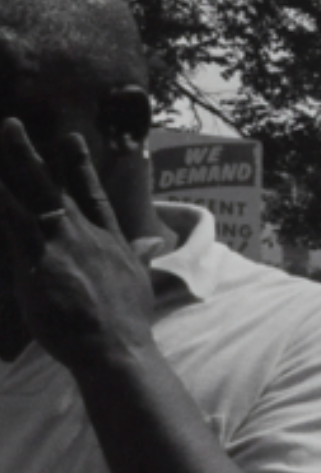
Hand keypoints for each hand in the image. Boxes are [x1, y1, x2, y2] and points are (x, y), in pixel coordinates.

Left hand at [0, 123, 157, 367]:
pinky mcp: (37, 261)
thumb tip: (154, 242)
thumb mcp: (140, 281)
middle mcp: (84, 234)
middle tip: (12, 125)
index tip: (70, 139)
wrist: (116, 346)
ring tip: (0, 140)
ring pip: (29, 196)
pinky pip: (12, 224)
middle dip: (30, 154)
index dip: (80, 166)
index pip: (92, 194)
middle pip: (53, 185)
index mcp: (109, 240)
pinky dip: (2, 203)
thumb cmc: (126, 323)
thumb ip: (140, 256)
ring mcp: (61, 245)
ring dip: (9, 166)